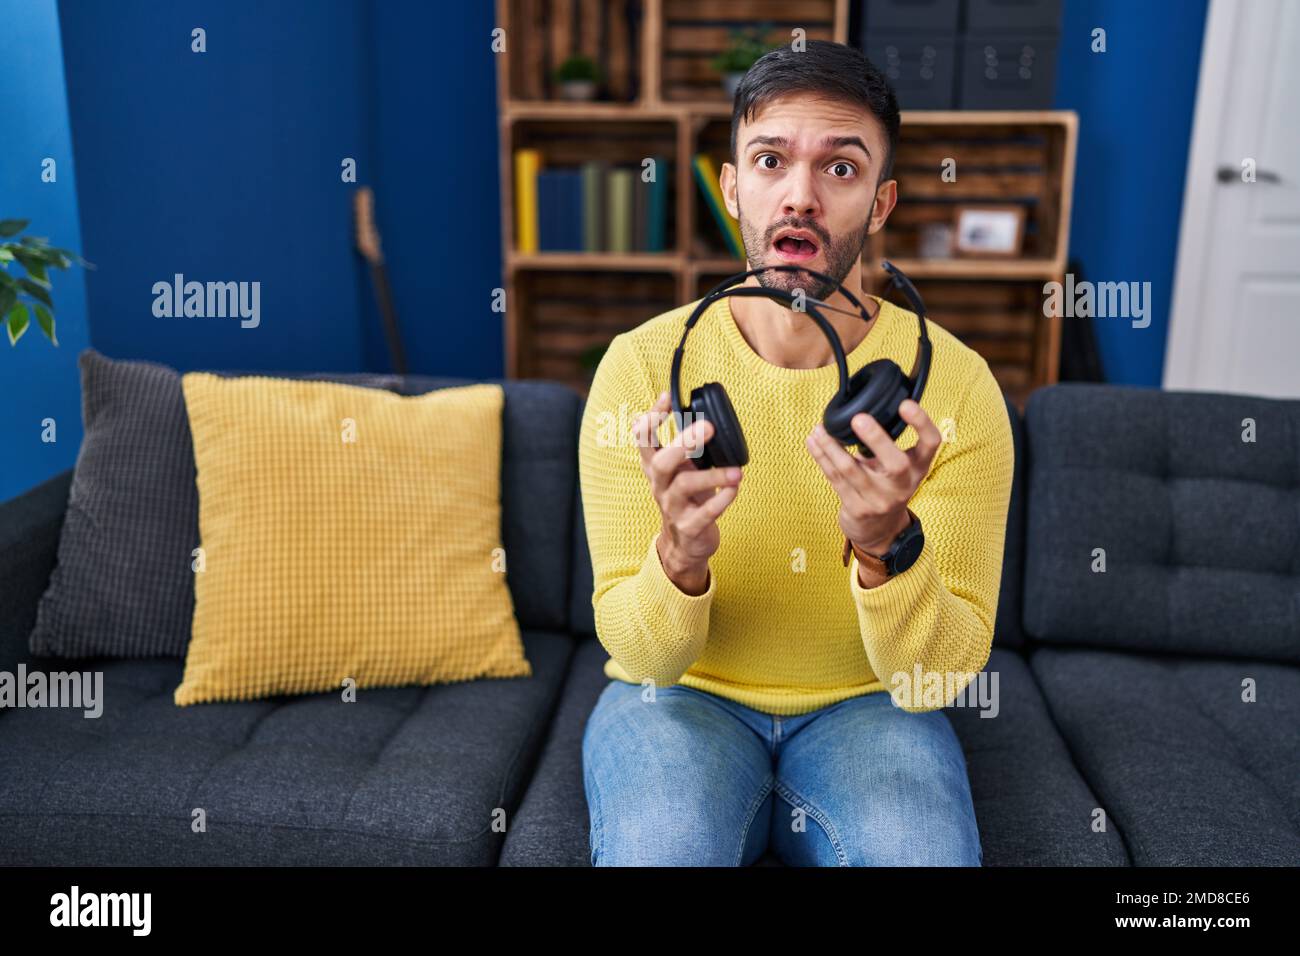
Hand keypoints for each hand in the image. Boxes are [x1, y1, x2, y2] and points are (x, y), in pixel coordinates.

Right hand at [633, 391, 743, 593]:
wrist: (685, 543)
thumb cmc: (687, 496)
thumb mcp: (682, 468)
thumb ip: (687, 445)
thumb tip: (704, 413)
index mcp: (655, 465)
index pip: (643, 438)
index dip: (651, 418)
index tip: (666, 398)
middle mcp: (660, 484)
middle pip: (661, 461)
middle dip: (682, 442)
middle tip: (708, 427)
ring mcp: (672, 507)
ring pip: (685, 486)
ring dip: (713, 475)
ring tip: (737, 470)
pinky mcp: (689, 527)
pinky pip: (704, 513)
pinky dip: (722, 499)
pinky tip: (735, 489)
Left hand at [804, 399, 940, 553]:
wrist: (880, 531)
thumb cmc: (886, 486)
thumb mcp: (898, 467)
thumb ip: (887, 443)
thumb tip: (860, 404)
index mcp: (918, 468)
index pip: (931, 443)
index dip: (922, 423)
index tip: (906, 404)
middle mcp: (903, 485)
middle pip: (896, 463)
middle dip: (877, 438)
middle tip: (859, 418)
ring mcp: (880, 500)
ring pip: (852, 470)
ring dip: (831, 446)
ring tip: (819, 428)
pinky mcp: (857, 509)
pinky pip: (834, 478)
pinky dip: (822, 457)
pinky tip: (813, 442)